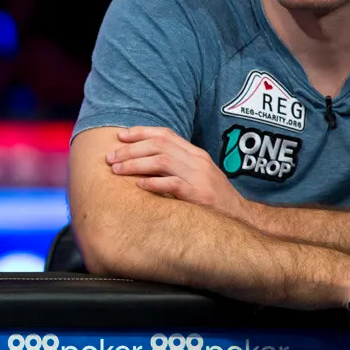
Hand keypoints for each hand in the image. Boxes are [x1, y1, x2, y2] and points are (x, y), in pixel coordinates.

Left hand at [107, 127, 252, 222]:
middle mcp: (198, 161)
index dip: (140, 132)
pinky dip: (154, 183)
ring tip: (116, 170)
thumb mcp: (195, 174)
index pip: (165, 134)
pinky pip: (173, 184)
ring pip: (162, 161)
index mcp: (195, 153)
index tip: (119, 136)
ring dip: (135, 164)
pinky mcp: (200, 195)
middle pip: (159, 145)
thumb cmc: (210, 197)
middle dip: (130, 149)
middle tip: (110, 158)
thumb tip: (140, 158)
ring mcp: (200, 177)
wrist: (240, 216)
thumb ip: (174, 164)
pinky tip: (139, 185)